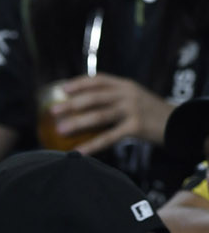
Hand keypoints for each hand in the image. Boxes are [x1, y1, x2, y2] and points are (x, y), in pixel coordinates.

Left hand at [50, 74, 174, 154]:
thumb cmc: (151, 113)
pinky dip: (92, 145)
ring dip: (77, 123)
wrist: (179, 124)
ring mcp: (132, 110)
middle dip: (72, 104)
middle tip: (53, 111)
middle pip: (94, 97)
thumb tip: (84, 106)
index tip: (62, 89)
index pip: (98, 80)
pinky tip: (79, 152)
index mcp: (125, 85)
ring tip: (60, 130)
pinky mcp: (136, 127)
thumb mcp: (134, 98)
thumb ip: (114, 99)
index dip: (79, 83)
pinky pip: (109, 137)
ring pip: (99, 115)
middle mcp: (128, 94)